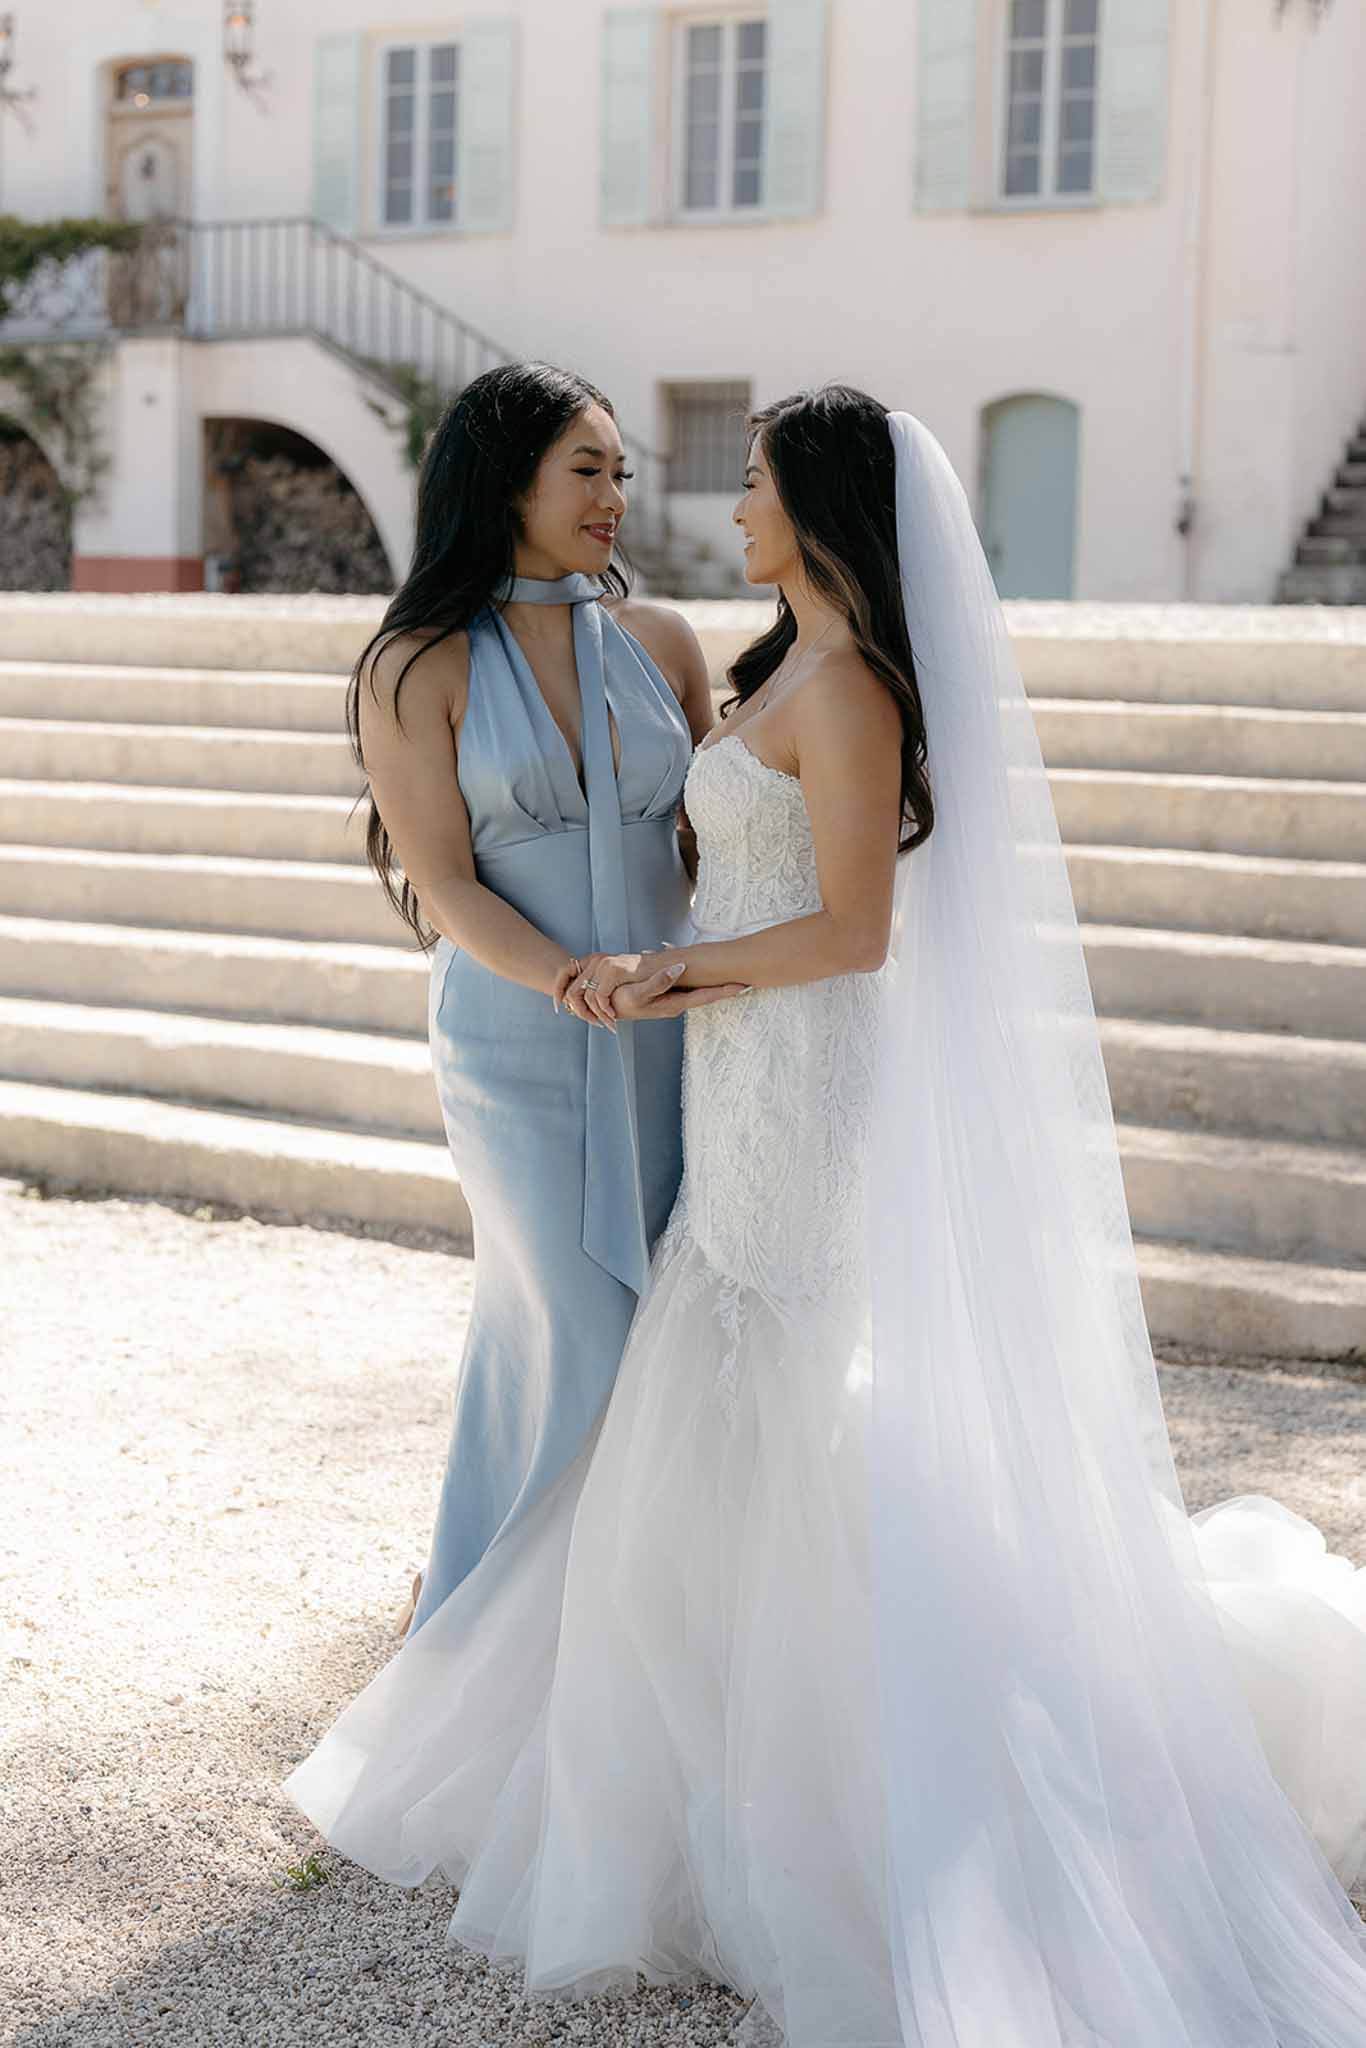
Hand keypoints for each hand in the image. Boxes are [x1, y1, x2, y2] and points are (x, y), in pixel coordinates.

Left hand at [553, 951, 641, 1029]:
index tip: (558, 1006)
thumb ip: (597, 985)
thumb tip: (576, 999)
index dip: (558, 990)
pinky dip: (604, 1009)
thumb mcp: (613, 981)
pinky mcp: (613, 970)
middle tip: (592, 1022)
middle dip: (578, 1010)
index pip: (564, 974)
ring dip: (593, 1014)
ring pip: (586, 997)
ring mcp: (603, 964)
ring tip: (605, 1023)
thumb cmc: (640, 977)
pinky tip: (613, 1015)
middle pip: (572, 990)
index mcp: (592, 961)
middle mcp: (595, 960)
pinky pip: (599, 996)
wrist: (662, 967)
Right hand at [613, 967, 751, 1020]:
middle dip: (727, 987)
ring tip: (734, 977)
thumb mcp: (638, 993)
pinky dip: (701, 980)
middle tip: (750, 979)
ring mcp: (673, 999)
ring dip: (717, 984)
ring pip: (700, 989)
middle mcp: (678, 1002)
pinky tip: (704, 973)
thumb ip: (659, 981)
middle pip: (709, 994)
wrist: (607, 1008)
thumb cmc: (620, 1002)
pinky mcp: (667, 993)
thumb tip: (681, 968)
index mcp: (675, 1003)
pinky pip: (690, 986)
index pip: (707, 996)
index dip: (726, 991)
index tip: (746, 986)